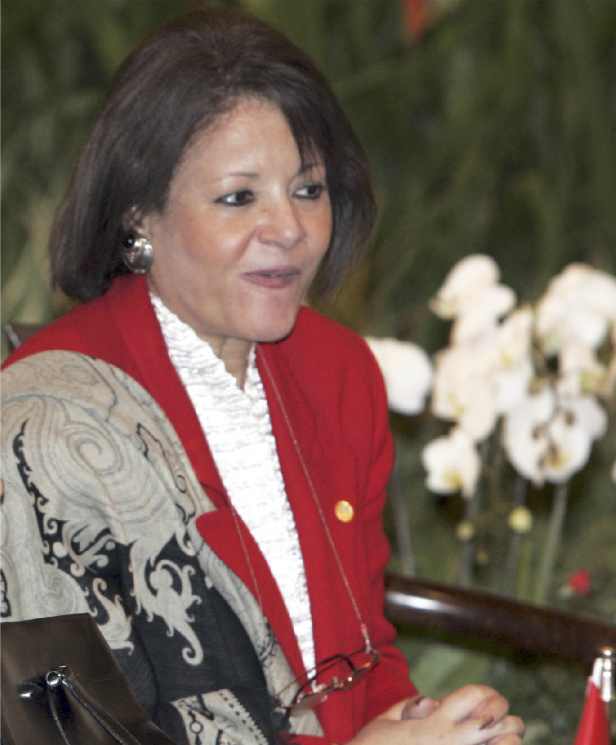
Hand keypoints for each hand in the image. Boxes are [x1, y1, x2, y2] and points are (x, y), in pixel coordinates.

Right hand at [348, 685, 523, 744]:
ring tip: (507, 737)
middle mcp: (449, 743)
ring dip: (509, 739)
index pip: (473, 696)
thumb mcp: (386, 723)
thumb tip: (432, 702)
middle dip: (503, 713)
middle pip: (495, 719)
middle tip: (505, 716)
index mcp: (431, 725)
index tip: (487, 696)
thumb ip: (410, 708)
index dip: (485, 692)